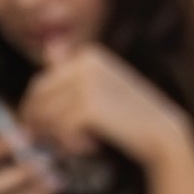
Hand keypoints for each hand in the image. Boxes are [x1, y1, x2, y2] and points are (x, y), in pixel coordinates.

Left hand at [21, 42, 193, 170]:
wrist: (160, 131)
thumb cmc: (128, 113)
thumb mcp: (100, 86)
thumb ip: (72, 72)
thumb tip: (48, 46)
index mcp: (88, 55)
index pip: (41, 83)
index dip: (33, 109)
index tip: (37, 129)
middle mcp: (86, 63)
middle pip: (39, 99)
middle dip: (38, 124)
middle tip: (46, 143)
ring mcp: (88, 83)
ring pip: (48, 117)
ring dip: (57, 137)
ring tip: (79, 145)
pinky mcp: (89, 106)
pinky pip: (61, 130)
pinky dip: (71, 144)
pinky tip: (91, 147)